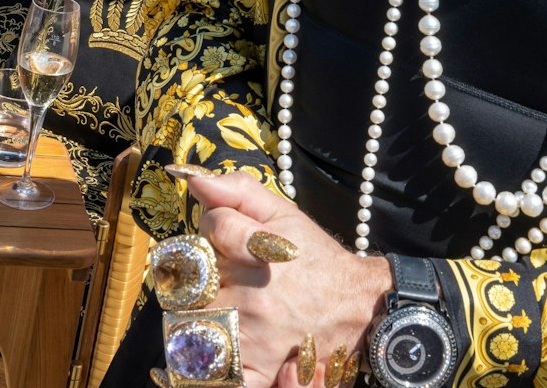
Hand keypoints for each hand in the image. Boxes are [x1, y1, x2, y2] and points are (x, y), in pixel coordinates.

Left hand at [177, 167, 393, 385]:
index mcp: (259, 250)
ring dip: (194, 315)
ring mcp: (254, 335)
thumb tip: (192, 179)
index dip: (213, 228)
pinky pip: (216, 375)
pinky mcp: (260, 367)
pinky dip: (205, 369)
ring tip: (217, 308)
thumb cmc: (313, 256)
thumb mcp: (282, 212)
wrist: (355, 303)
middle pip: (190, 280)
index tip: (227, 236)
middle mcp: (254, 294)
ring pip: (191, 323)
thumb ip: (236, 191)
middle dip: (197, 275)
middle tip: (219, 276)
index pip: (209, 229)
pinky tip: (213, 348)